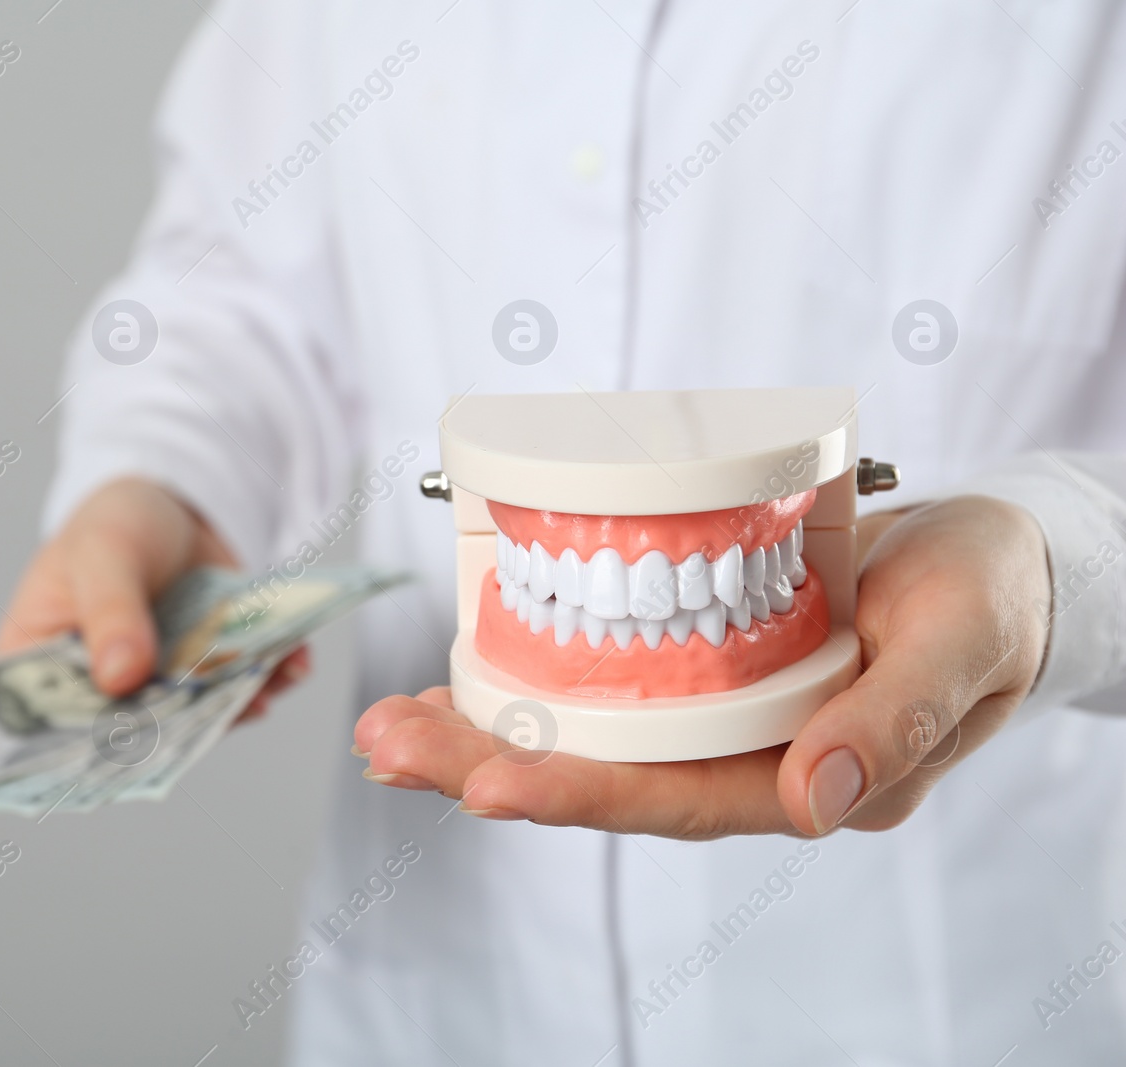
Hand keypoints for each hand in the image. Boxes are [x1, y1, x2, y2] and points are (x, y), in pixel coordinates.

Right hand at [0, 476, 308, 717]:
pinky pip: (238, 690)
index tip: (133, 742)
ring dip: (236, 702)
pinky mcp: (208, 676)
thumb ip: (111, 611)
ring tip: (266, 681)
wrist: (172, 503)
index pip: (54, 721)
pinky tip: (290, 661)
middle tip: (218, 711)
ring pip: (196, 716)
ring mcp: (161, 690)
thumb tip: (122, 676)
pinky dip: (267, 677)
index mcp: (41, 668)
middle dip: (181, 726)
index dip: (89, 742)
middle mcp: (100, 693)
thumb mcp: (103, 554)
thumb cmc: (113, 525)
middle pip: (133, 730)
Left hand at [355, 495, 1050, 837]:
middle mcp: (746, 759)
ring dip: (482, 729)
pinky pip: (604, 685)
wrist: (993, 563)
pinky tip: (458, 678)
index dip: (579, 793)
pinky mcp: (699, 666)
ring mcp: (717, 716)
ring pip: (587, 736)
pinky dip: (529, 681)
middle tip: (386, 745)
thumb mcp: (961, 644)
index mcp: (808, 776)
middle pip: (603, 776)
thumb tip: (815, 802)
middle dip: (486, 765)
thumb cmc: (986, 598)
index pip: (676, 800)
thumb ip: (897, 724)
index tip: (485, 781)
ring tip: (387, 725)